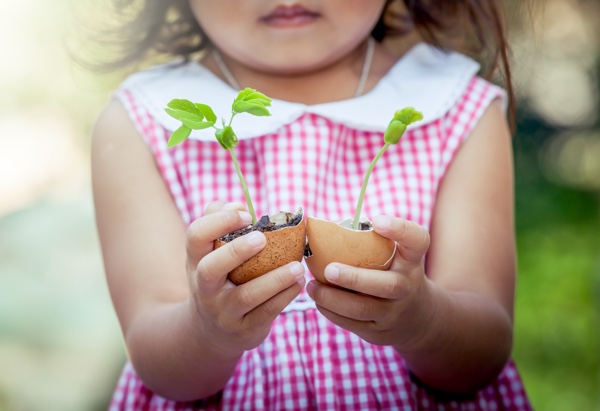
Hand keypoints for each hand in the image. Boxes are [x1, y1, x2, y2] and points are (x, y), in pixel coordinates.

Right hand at [186, 201, 305, 356]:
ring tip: (298, 266)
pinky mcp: (243, 329)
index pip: (196, 236)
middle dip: (237, 251)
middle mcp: (204, 287)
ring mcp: (222, 311)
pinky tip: (299, 282)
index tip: (245, 214)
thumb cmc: (220, 279)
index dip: (218, 221)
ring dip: (274, 279)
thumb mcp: (211, 255)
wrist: (212, 332)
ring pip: (246, 296)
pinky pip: (266, 313)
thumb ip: (222, 224)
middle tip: (263, 238)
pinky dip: (285, 297)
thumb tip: (239, 205)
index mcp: (196, 261)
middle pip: (211, 269)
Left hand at [306, 215, 433, 349]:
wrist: (417, 318)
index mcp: (412, 260)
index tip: (377, 221)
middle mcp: (407, 287)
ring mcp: (394, 313)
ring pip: (362, 309)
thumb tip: (324, 226)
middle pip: (387, 285)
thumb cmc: (395, 273)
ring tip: (312, 286)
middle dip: (354, 278)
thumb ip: (373, 242)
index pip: (417, 240)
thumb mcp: (397, 256)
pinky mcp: (378, 332)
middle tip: (329, 269)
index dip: (400, 229)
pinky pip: (351, 324)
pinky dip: (330, 312)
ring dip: (332, 298)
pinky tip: (318, 299)